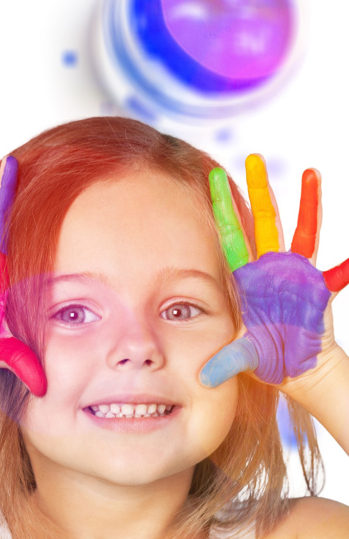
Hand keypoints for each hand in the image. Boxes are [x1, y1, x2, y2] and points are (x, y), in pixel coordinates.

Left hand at [199, 155, 348, 389]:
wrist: (295, 370)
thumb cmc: (266, 360)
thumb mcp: (243, 358)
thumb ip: (226, 362)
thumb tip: (204, 380)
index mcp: (246, 280)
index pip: (231, 236)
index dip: (224, 209)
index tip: (214, 179)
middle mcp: (270, 270)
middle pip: (264, 222)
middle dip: (259, 191)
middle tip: (252, 157)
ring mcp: (297, 275)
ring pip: (302, 231)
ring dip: (307, 203)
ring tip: (310, 172)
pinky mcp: (320, 288)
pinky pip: (338, 271)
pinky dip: (348, 264)